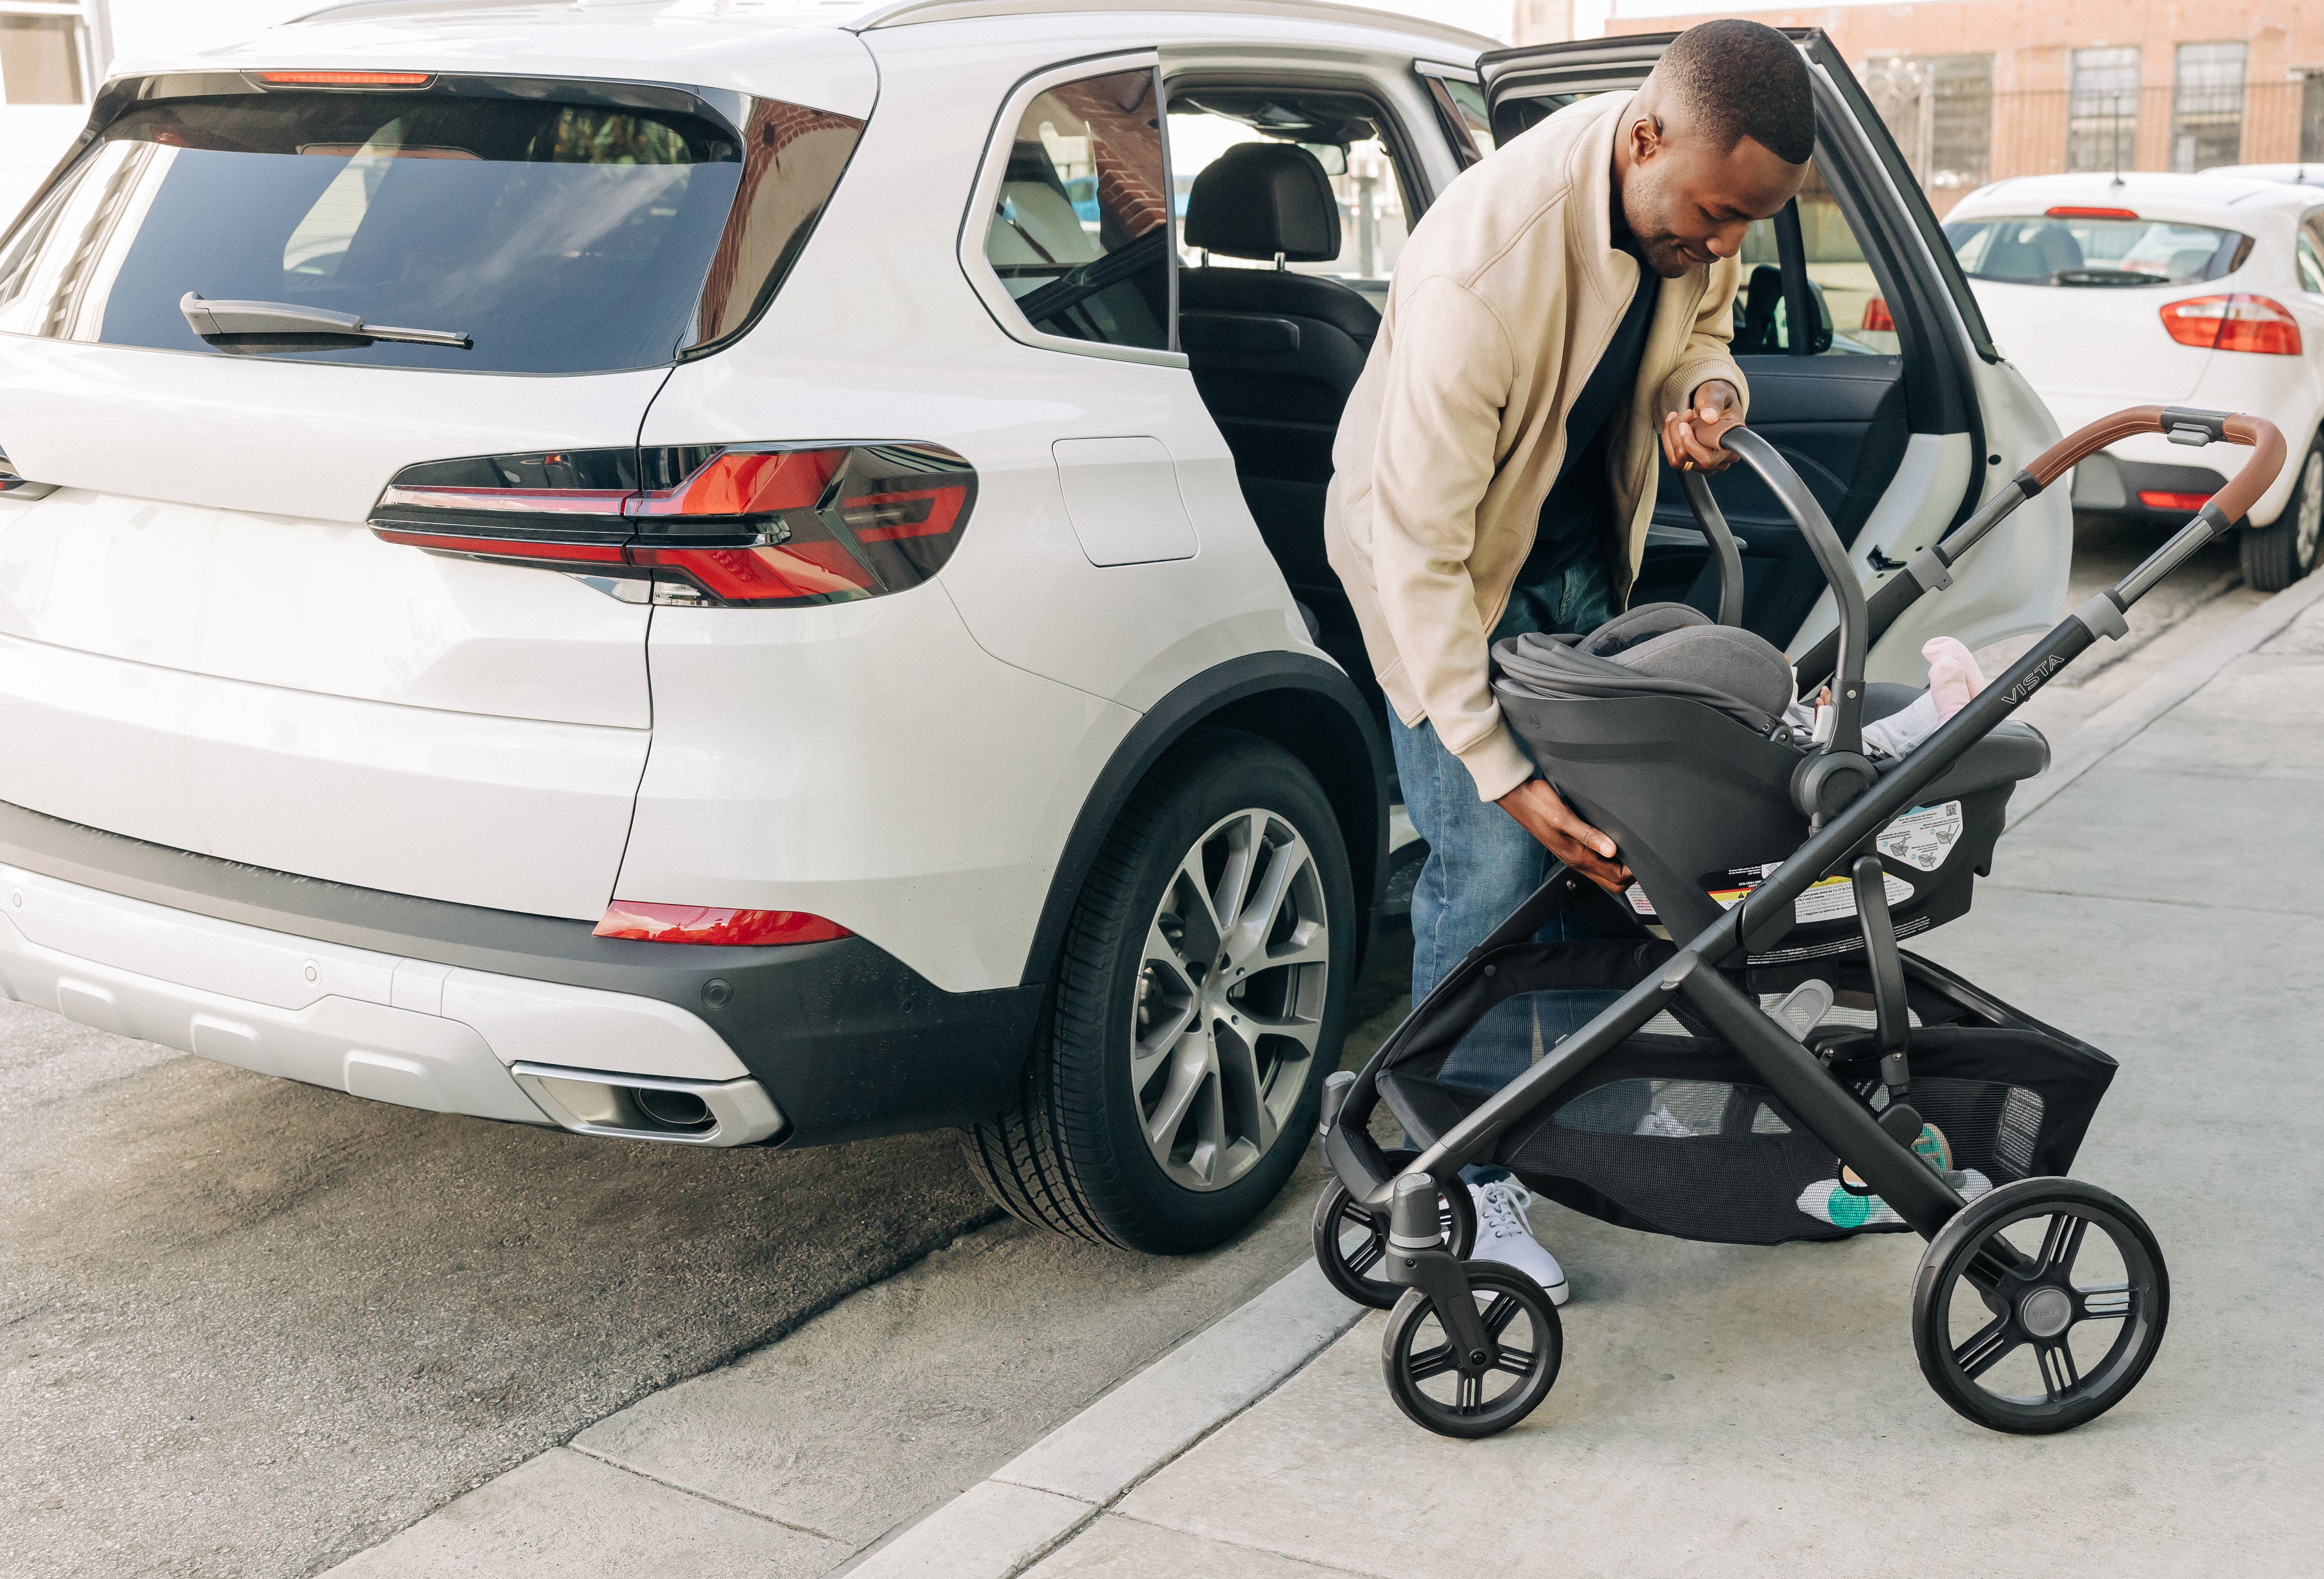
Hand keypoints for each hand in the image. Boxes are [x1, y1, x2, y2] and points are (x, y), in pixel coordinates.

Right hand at [1495, 778, 1632, 892]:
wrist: (1517, 797)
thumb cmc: (1537, 804)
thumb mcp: (1564, 818)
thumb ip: (1589, 835)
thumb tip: (1612, 850)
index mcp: (1578, 857)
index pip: (1616, 878)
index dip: (1634, 870)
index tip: (1644, 856)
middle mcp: (1577, 860)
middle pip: (1613, 882)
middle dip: (1631, 874)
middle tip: (1642, 855)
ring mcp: (1574, 854)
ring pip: (1605, 873)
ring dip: (1621, 866)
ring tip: (1632, 848)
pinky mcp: (1571, 846)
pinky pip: (1596, 861)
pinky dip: (1610, 858)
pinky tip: (1614, 843)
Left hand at [1661, 379, 1743, 473]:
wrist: (1714, 402)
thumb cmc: (1720, 397)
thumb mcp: (1719, 393)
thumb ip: (1714, 403)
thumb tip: (1709, 417)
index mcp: (1731, 445)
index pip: (1708, 459)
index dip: (1691, 445)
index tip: (1684, 424)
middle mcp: (1721, 460)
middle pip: (1688, 459)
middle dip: (1677, 434)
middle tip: (1684, 413)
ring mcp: (1707, 464)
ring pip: (1678, 460)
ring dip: (1670, 436)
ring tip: (1676, 416)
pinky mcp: (1694, 462)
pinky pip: (1674, 458)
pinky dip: (1669, 440)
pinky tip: (1673, 423)